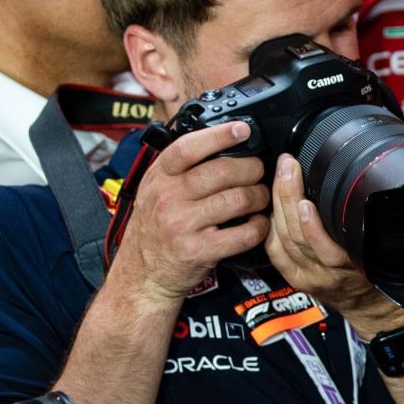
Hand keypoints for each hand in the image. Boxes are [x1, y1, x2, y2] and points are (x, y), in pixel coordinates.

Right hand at [108, 123, 270, 306]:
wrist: (142, 273)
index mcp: (159, 177)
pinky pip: (241, 234)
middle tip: (259, 171)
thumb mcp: (155, 190)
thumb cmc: (155, 228)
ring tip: (261, 198)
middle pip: (221, 171)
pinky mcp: (198, 251)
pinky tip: (259, 223)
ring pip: (236, 200)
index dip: (219, 136)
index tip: (242, 130)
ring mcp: (182, 225)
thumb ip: (178, 168)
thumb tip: (216, 142)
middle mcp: (168, 198)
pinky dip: (259, 227)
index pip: (188, 147)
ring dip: (258, 197)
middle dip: (251, 168)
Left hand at [265, 154, 403, 336]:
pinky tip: (272, 207)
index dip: (311, 224)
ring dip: (279, 205)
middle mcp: (325, 275)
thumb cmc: (380, 279)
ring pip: (284, 239)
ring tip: (280, 176)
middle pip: (297, 236)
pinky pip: (276, 251)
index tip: (306, 197)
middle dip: (289, 196)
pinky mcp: (296, 278)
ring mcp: (307, 277)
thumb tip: (357, 189)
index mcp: (350, 269)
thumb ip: (367, 226)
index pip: (324, 248)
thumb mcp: (382, 252)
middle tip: (288, 167)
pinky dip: (271, 227)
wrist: (373, 310)